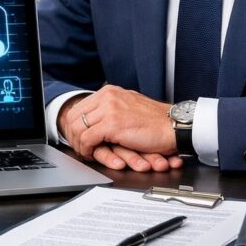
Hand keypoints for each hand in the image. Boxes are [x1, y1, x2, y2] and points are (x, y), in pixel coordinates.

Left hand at [57, 87, 183, 170]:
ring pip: (78, 128)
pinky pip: (87, 139)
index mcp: (109, 91)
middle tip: (77, 146)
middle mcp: (107, 97)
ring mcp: (108, 109)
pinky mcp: (112, 125)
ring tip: (84, 151)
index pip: (79, 106)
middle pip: (73, 116)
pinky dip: (86, 149)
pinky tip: (91, 154)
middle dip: (72, 134)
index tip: (77, 136)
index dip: (74, 124)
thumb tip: (95, 118)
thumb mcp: (129, 105)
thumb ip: (112, 107)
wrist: (173, 125)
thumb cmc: (155, 121)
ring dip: (79, 143)